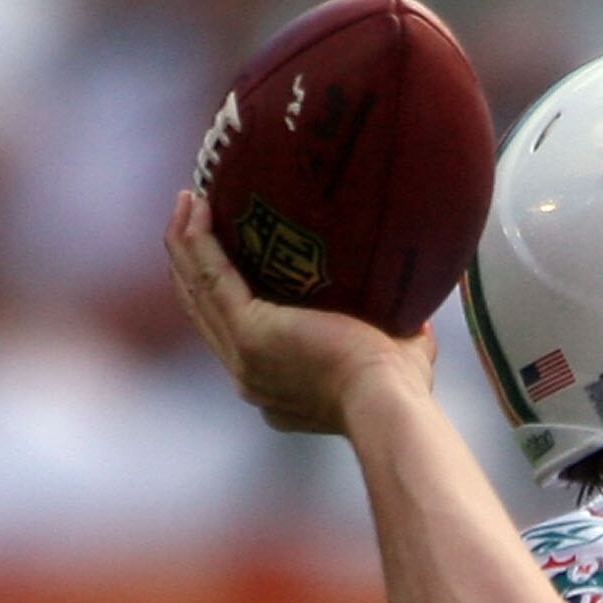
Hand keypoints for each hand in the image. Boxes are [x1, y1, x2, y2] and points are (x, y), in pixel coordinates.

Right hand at [165, 191, 436, 435]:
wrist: (388, 404)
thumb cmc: (401, 388)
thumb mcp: (393, 356)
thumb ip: (395, 333)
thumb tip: (418, 310)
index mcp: (273, 384)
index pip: (232, 333)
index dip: (218, 290)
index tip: (221, 247)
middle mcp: (249, 375)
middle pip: (202, 309)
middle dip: (190, 259)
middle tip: (191, 211)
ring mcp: (244, 357)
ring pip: (198, 291)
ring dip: (185, 243)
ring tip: (186, 198)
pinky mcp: (250, 336)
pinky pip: (213, 277)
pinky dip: (199, 241)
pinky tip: (196, 206)